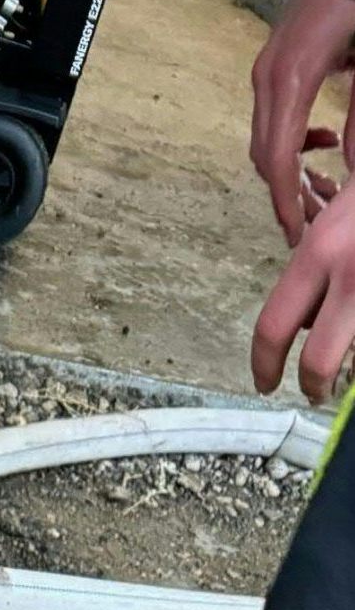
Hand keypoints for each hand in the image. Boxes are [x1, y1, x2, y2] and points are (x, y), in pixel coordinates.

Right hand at [250, 0, 354, 246]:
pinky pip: (275, 120)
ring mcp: (267, 71)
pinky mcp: (274, 66)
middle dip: (289, 194)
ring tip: (324, 190)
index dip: (286, 202)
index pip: (278, 158)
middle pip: (265, 155)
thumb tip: (351, 170)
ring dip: (293, 171)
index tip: (297, 235)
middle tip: (315, 222)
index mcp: (293, 78)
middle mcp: (269, 78)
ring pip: (267, 141)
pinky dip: (296, 142)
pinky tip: (324, 142)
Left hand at [253, 173, 354, 399]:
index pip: (273, 326)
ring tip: (350, 358)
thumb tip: (307, 316)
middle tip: (313, 393)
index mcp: (320, 250)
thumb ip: (320, 260)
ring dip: (351, 353)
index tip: (264, 383)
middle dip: (313, 384)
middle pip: (318, 360)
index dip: (263, 364)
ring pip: (352, 345)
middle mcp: (350, 270)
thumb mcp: (340, 216)